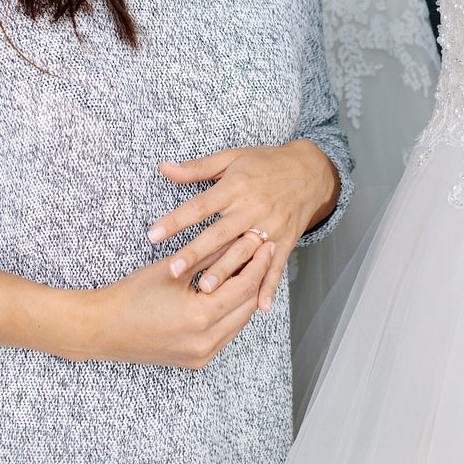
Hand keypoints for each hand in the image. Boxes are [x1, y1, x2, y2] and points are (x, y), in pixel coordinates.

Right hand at [89, 240, 275, 369]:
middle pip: (247, 306)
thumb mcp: (173, 269)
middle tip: (263, 253)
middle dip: (257, 278)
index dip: (258, 263)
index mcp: (200, 317)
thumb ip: (208, 256)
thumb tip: (237, 239)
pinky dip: (232, 313)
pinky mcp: (196, 360)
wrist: (101, 329)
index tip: (266, 243)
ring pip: (239, 322)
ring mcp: (202, 355)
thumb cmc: (130, 296)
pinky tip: (231, 293)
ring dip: (246, 296)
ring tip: (251, 269)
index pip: (244, 287)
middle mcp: (206, 342)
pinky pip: (226, 334)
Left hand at [146, 140, 338, 312]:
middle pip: (219, 233)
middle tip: (174, 270)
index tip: (153, 234)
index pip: (200, 206)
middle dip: (196, 253)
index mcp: (235, 187)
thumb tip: (164, 168)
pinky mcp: (286, 240)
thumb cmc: (266, 162)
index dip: (176, 220)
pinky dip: (270, 286)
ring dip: (226, 271)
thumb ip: (197, 168)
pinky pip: (277, 265)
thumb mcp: (231, 158)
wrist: (311, 170)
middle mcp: (252, 208)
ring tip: (205, 288)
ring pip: (245, 252)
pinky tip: (260, 305)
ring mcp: (271, 226)